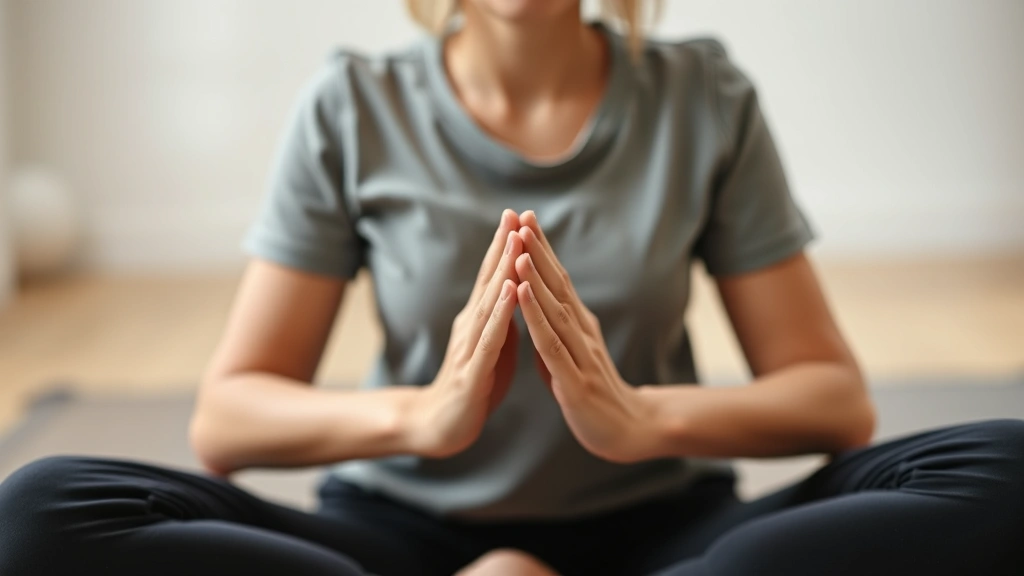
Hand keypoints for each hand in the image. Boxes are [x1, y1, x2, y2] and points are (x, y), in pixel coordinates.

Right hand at [406, 210, 522, 458]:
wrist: (438, 427)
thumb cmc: (471, 387)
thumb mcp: (492, 349)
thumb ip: (502, 322)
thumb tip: (517, 294)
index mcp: (480, 322)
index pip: (494, 278)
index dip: (506, 247)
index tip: (519, 217)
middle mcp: (471, 328)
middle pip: (489, 281)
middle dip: (503, 247)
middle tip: (515, 214)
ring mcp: (470, 348)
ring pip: (489, 304)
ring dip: (503, 272)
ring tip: (515, 243)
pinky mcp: (472, 374)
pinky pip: (490, 340)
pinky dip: (502, 315)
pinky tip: (512, 294)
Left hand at [514, 211, 659, 463]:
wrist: (630, 432)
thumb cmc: (596, 392)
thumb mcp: (573, 354)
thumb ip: (556, 330)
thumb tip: (537, 305)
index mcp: (578, 326)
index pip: (558, 281)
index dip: (542, 251)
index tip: (525, 221)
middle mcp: (581, 332)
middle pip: (558, 285)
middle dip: (539, 251)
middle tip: (523, 218)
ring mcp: (580, 355)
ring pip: (555, 309)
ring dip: (535, 278)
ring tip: (519, 249)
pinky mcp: (575, 380)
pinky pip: (551, 345)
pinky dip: (535, 318)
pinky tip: (522, 298)